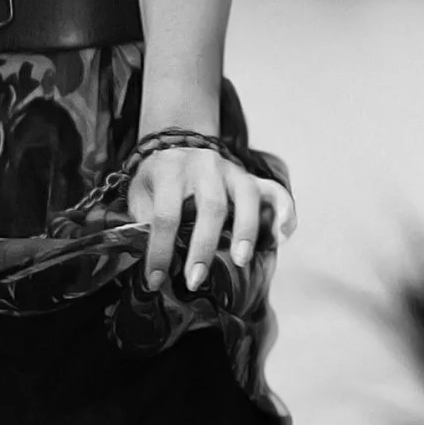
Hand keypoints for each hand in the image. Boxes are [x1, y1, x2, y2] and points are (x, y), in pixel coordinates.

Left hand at [129, 143, 297, 293]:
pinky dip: (284, 213)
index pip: (166, 214)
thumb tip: (148, 260)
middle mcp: (204, 166)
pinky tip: (282, 238)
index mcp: (170, 169)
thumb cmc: (158, 179)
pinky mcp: (251, 178)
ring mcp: (231, 170)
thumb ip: (143, 220)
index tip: (155, 280)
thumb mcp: (139, 193)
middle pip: (210, 206)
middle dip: (203, 247)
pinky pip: (275, 192)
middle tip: (195, 280)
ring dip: (246, 230)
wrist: (178, 144)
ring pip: (247, 196)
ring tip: (240, 261)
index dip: (160, 250)